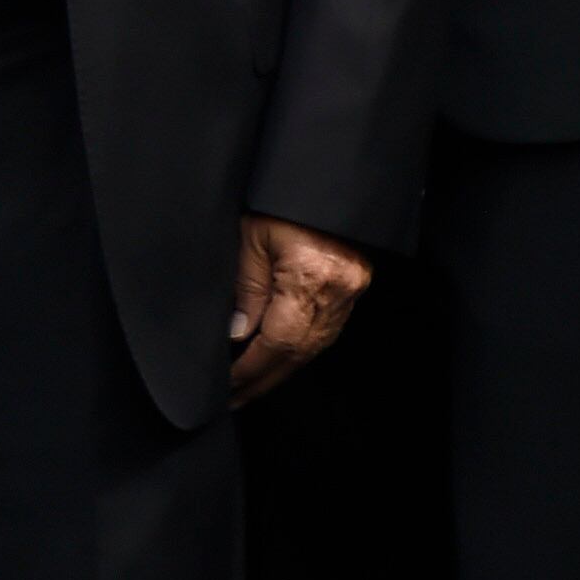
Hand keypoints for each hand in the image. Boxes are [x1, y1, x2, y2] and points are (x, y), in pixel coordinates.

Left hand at [227, 215, 370, 403]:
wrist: (325, 181)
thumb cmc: (284, 200)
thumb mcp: (251, 236)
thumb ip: (246, 287)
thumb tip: (237, 333)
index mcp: (312, 277)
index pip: (277, 340)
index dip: (250, 368)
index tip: (227, 385)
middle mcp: (337, 293)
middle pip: (298, 353)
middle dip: (263, 379)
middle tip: (235, 399)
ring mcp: (349, 295)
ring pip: (313, 348)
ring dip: (280, 370)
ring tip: (250, 386)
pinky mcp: (352, 291)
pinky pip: (323, 333)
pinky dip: (298, 350)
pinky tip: (279, 360)